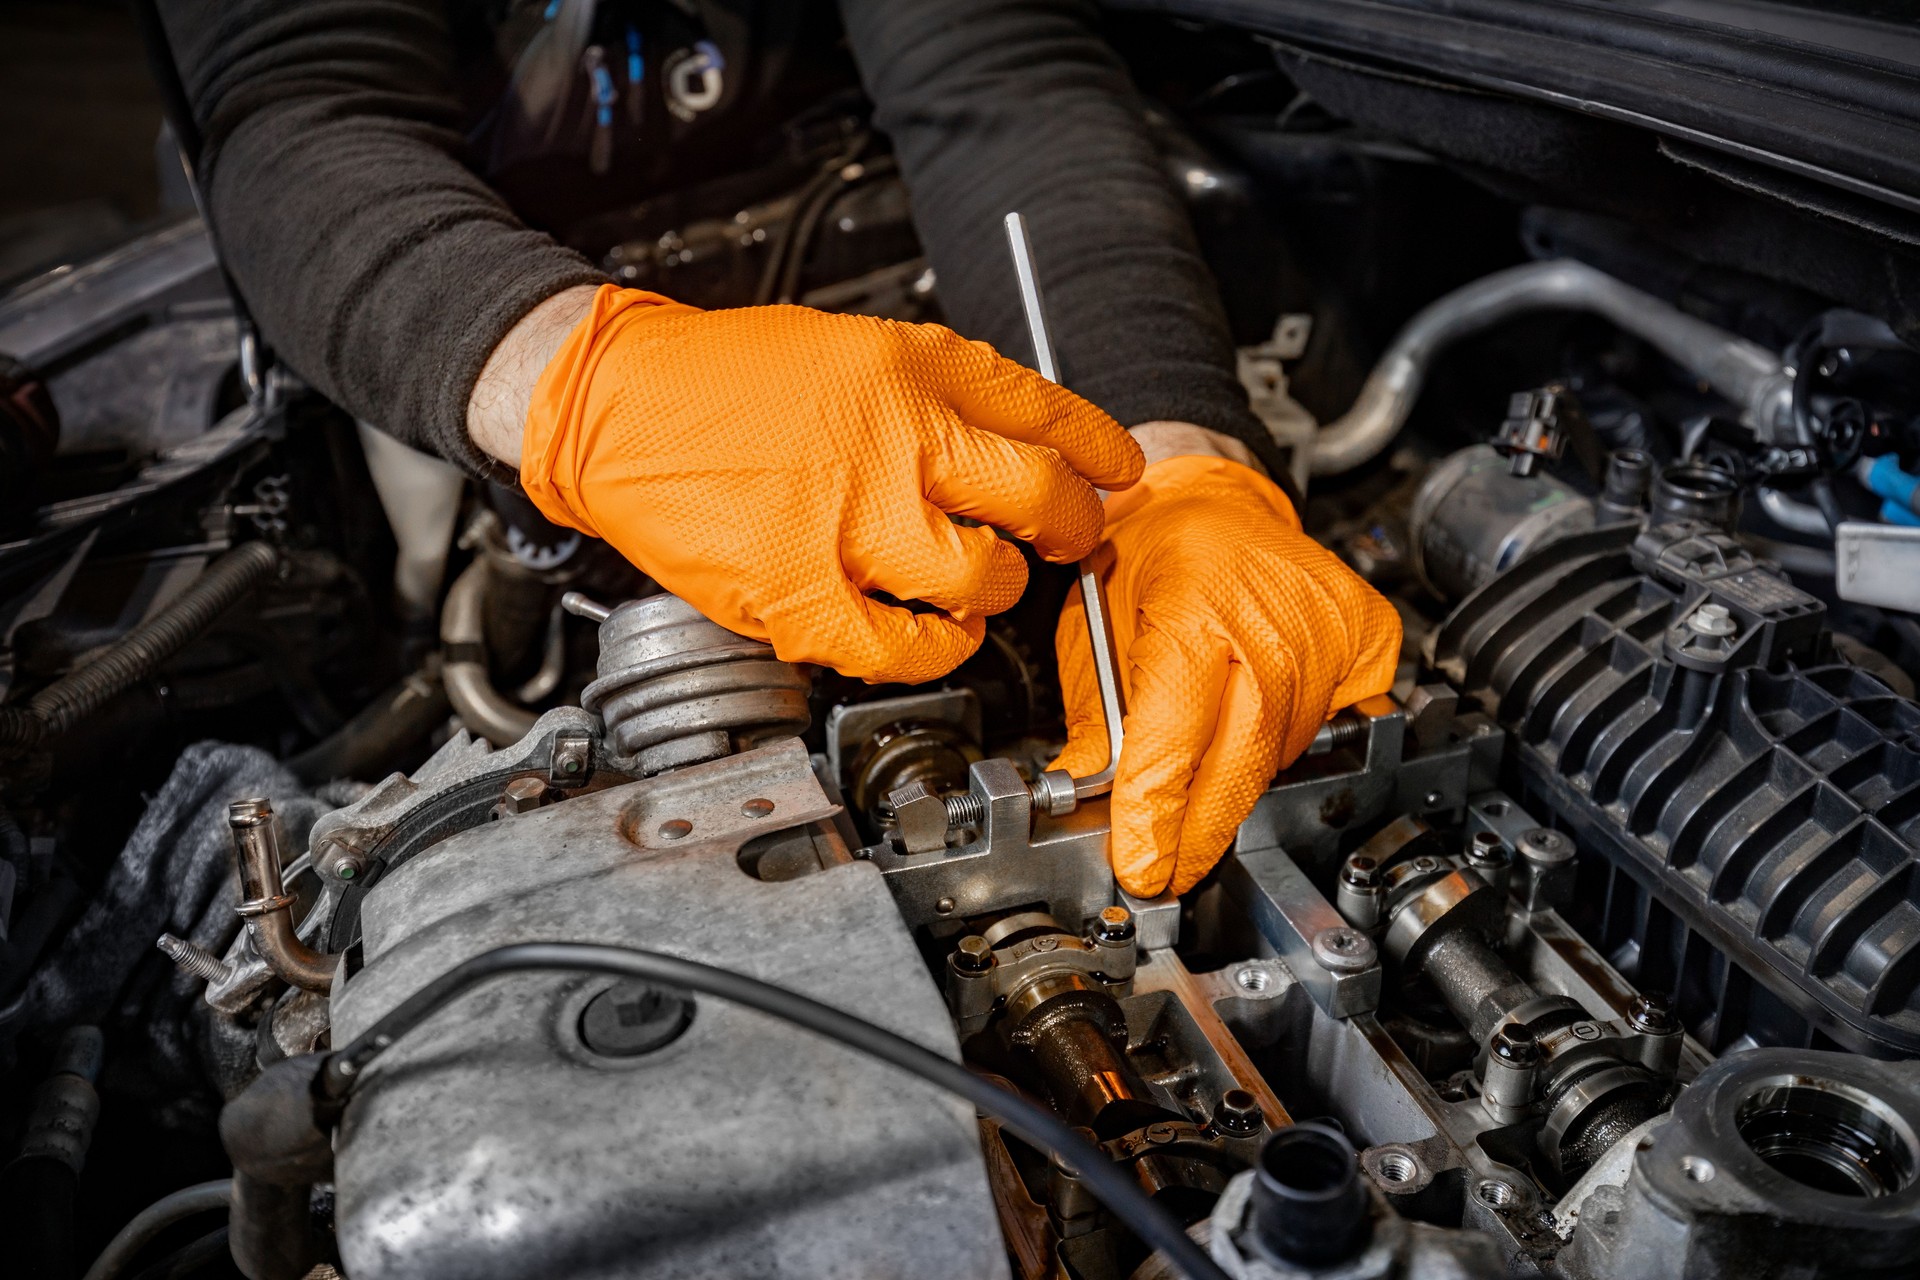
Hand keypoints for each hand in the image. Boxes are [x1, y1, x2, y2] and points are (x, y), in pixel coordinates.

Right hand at [506, 285, 1143, 682]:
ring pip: (984, 579)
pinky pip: (904, 646)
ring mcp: (850, 523)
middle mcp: (893, 441)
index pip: (1045, 414)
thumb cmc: (720, 379)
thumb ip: (934, 390)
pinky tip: (940, 634)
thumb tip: (1014, 441)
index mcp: (907, 369)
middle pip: (1037, 499)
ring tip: (987, 583)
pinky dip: (938, 649)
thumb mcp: (848, 345)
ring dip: (1000, 588)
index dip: (1099, 451)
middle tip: (1068, 536)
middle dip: (1072, 527)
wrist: (613, 405)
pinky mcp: (801, 594)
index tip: (1116, 472)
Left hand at [1052, 452, 1399, 897]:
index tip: (1144, 867)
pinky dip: (1292, 747)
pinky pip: (1335, 731)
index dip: (1157, 818)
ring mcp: (1331, 628)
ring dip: (1240, 785)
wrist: (1215, 500)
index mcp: (1194, 605)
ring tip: (1204, 777)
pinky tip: (1258, 728)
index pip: (1176, 742)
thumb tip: (1093, 807)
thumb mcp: (1091, 632)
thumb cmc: (1152, 554)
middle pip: (1244, 763)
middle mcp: (1272, 616)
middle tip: (1170, 866)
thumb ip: (1096, 726)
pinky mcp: (1371, 640)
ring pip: (1285, 755)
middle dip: (1202, 830)